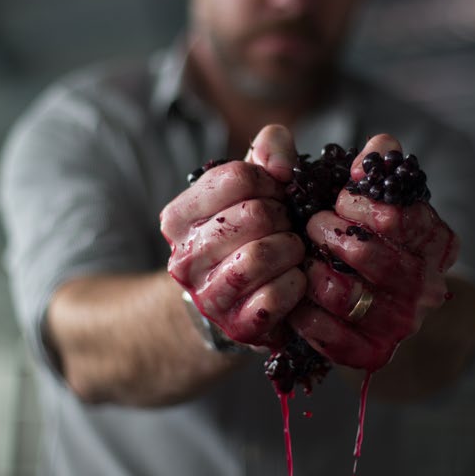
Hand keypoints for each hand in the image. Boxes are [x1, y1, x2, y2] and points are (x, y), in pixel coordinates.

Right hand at [160, 126, 305, 345]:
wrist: (239, 299)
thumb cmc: (250, 230)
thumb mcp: (254, 181)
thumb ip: (270, 148)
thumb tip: (281, 168)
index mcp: (178, 217)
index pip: (236, 178)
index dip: (269, 181)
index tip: (275, 194)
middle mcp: (183, 258)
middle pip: (255, 216)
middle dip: (284, 216)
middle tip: (287, 225)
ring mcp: (207, 297)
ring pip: (260, 257)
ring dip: (291, 249)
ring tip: (292, 250)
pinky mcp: (236, 327)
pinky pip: (274, 298)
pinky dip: (296, 285)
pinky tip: (295, 279)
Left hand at [287, 134, 459, 370]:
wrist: (326, 273)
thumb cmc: (346, 219)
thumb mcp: (359, 180)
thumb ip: (373, 157)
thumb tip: (380, 150)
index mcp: (437, 241)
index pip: (404, 220)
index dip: (363, 205)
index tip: (340, 197)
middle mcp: (428, 286)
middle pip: (378, 261)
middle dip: (334, 236)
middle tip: (313, 225)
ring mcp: (402, 324)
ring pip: (351, 298)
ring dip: (316, 272)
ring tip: (305, 257)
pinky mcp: (373, 353)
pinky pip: (337, 340)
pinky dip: (308, 316)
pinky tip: (299, 296)